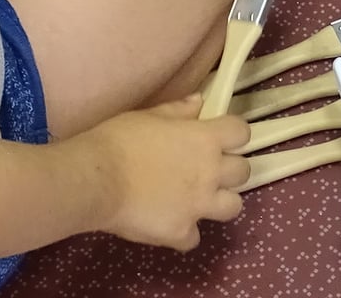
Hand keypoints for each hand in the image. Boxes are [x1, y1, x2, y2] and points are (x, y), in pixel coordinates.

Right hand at [90, 97, 250, 250]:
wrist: (97, 178)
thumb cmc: (120, 139)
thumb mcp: (149, 115)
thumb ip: (178, 110)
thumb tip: (198, 102)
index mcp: (205, 139)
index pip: (241, 132)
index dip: (232, 134)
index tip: (219, 136)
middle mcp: (211, 172)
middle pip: (243, 172)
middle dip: (229, 170)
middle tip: (207, 169)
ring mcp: (199, 206)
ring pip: (233, 207)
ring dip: (218, 202)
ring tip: (197, 200)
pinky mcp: (181, 233)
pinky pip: (194, 237)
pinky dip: (183, 232)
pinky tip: (167, 223)